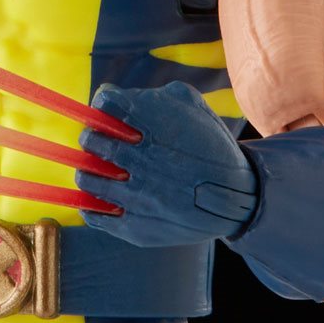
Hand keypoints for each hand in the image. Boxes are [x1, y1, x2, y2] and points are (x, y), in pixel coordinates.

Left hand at [76, 81, 258, 246]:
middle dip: (92, 137)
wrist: (237, 199)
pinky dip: (90, 203)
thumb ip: (152, 95)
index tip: (106, 114)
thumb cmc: (211, 147)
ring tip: (98, 169)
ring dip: (88, 170)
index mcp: (154, 125)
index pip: (105, 104)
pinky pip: (94, 214)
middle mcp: (142, 159)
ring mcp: (138, 196)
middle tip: (99, 141)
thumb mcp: (191, 105)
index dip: (102, 107)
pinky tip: (100, 196)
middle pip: (91, 140)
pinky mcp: (136, 227)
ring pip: (87, 177)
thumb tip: (112, 96)